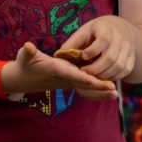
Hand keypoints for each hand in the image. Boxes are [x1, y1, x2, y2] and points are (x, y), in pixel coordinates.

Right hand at [1, 42, 117, 101]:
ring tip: (116, 94)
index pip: (73, 75)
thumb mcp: (25, 56)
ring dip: (101, 93)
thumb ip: (27, 52)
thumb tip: (27, 47)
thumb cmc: (26, 64)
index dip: (86, 79)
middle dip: (98, 88)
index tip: (98, 81)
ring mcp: (68, 82)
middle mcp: (65, 78)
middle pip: (84, 84)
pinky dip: (97, 93)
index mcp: (57, 70)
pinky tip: (110, 93)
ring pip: (87, 90)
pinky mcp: (71, 82)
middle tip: (114, 89)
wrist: (25, 78)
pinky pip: (86, 90)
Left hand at [59, 15, 136, 81]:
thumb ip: (73, 43)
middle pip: (111, 57)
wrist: (121, 29)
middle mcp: (120, 38)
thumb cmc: (96, 32)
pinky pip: (125, 71)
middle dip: (96, 68)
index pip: (103, 40)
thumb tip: (58, 55)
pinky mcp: (132, 59)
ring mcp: (128, 49)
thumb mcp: (84, 32)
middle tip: (84, 73)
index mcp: (106, 29)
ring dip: (104, 75)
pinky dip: (114, 77)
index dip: (93, 50)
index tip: (83, 57)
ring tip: (92, 78)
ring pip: (119, 66)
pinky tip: (103, 78)